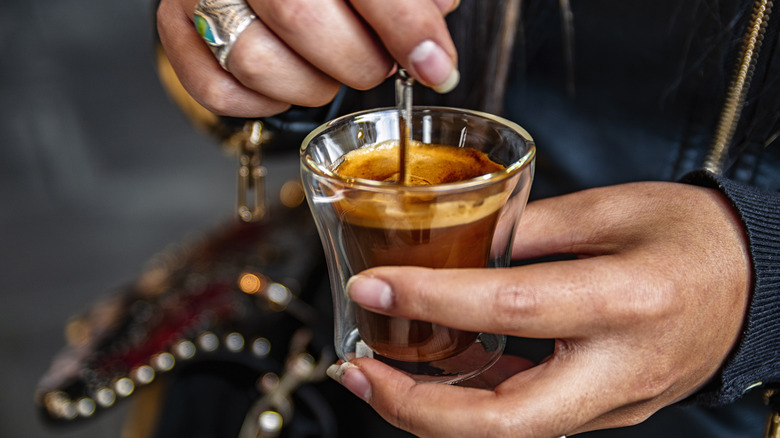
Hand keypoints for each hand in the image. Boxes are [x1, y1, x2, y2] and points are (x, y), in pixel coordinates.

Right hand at [156, 0, 459, 116]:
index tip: (436, 65)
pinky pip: (219, 92)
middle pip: (301, 18)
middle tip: (379, 63)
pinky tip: (288, 79)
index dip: (405, 25)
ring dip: (314, 85)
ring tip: (332, 66)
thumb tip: (437, 20)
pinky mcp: (174, 28)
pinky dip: (265, 102)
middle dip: (359, 61)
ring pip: (257, 63)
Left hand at [332, 182, 750, 436]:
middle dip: (415, 407)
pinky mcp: (604, 411)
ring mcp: (613, 402)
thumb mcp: (611, 209)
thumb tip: (454, 245)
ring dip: (432, 413)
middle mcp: (619, 369)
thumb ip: (527, 228)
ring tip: (376, 373)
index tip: (372, 287)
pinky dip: (469, 405)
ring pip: (508, 432)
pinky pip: (526, 420)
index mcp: (626, 302)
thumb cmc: (693, 238)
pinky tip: (432, 375)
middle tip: (357, 370)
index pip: (510, 309)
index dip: (432, 300)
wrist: (753, 284)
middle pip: (503, 420)